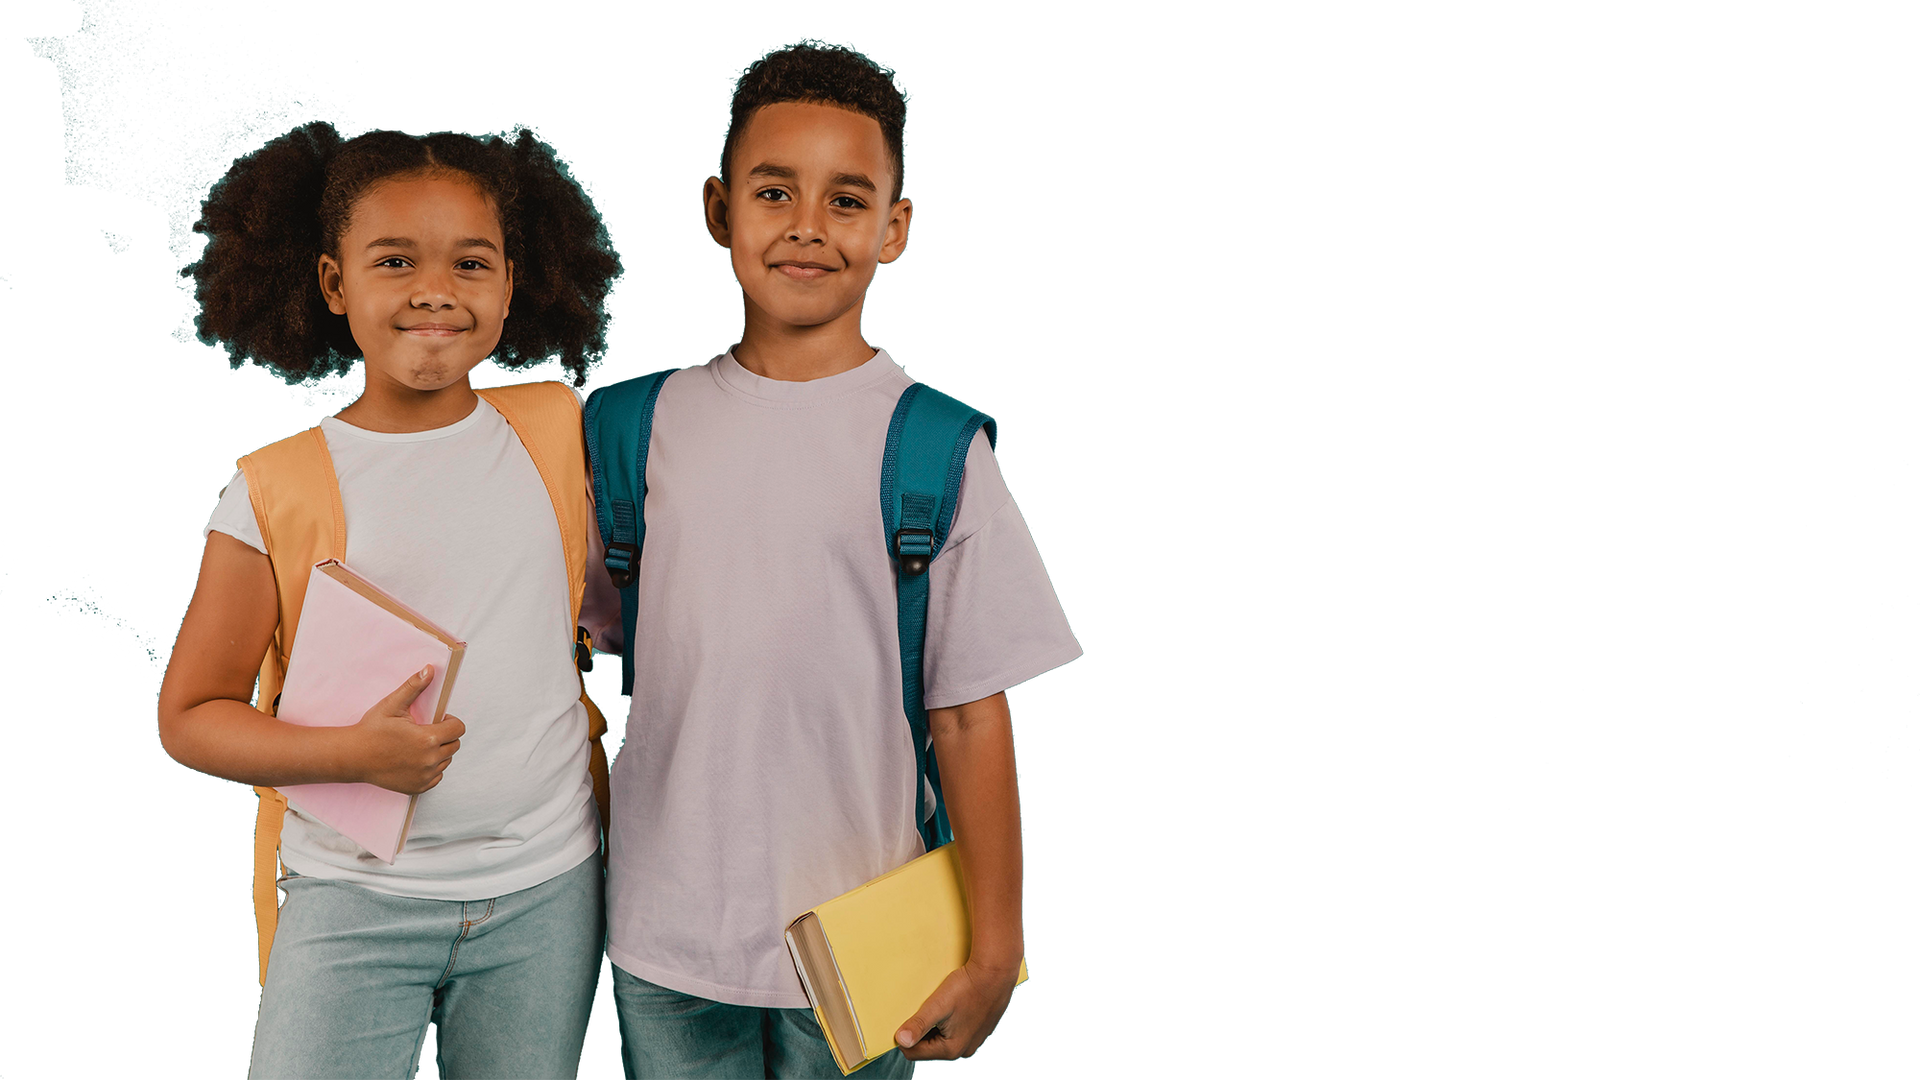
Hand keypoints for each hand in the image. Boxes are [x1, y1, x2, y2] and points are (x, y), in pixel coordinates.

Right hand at [350, 665, 463, 794]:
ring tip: (417, 745)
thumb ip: (414, 686)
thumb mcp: (392, 704)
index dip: (450, 722)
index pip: (459, 729)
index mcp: (427, 739)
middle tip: (424, 731)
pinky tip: (414, 759)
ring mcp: (424, 776)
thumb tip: (430, 669)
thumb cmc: (371, 729)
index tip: (437, 720)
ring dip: (438, 752)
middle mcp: (429, 760)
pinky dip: (431, 768)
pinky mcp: (418, 787)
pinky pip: (437, 776)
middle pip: (454, 745)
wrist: (353, 756)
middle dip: (444, 736)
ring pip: (446, 761)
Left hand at [895, 958, 1019, 1062]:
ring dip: (935, 1025)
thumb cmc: (967, 987)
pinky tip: (953, 1004)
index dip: (904, 1037)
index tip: (903, 1018)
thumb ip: (918, 1024)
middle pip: (928, 1047)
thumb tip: (900, 1041)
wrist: (996, 972)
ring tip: (939, 1005)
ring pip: (942, 1038)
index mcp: (951, 1049)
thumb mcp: (937, 1005)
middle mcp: (964, 1050)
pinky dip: (949, 1021)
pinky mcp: (980, 1030)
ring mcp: (974, 1041)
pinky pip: (956, 1031)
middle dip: (921, 1030)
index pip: (913, 1053)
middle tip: (923, 1009)